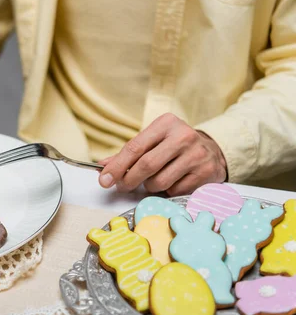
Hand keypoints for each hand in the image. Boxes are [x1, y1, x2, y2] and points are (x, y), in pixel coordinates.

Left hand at [98, 113, 227, 195]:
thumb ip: (128, 154)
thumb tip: (102, 167)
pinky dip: (167, 191)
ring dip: (150, 186)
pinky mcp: (206, 172)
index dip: (117, 166)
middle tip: (122, 186)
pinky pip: (174, 191)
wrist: (212, 151)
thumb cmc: (173, 146)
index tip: (104, 179)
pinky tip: (173, 181)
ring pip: (159, 182)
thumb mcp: (153, 141)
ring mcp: (197, 154)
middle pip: (146, 165)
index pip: (135, 147)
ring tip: (155, 179)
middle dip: (129, 180)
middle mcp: (183, 136)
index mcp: (165, 123)